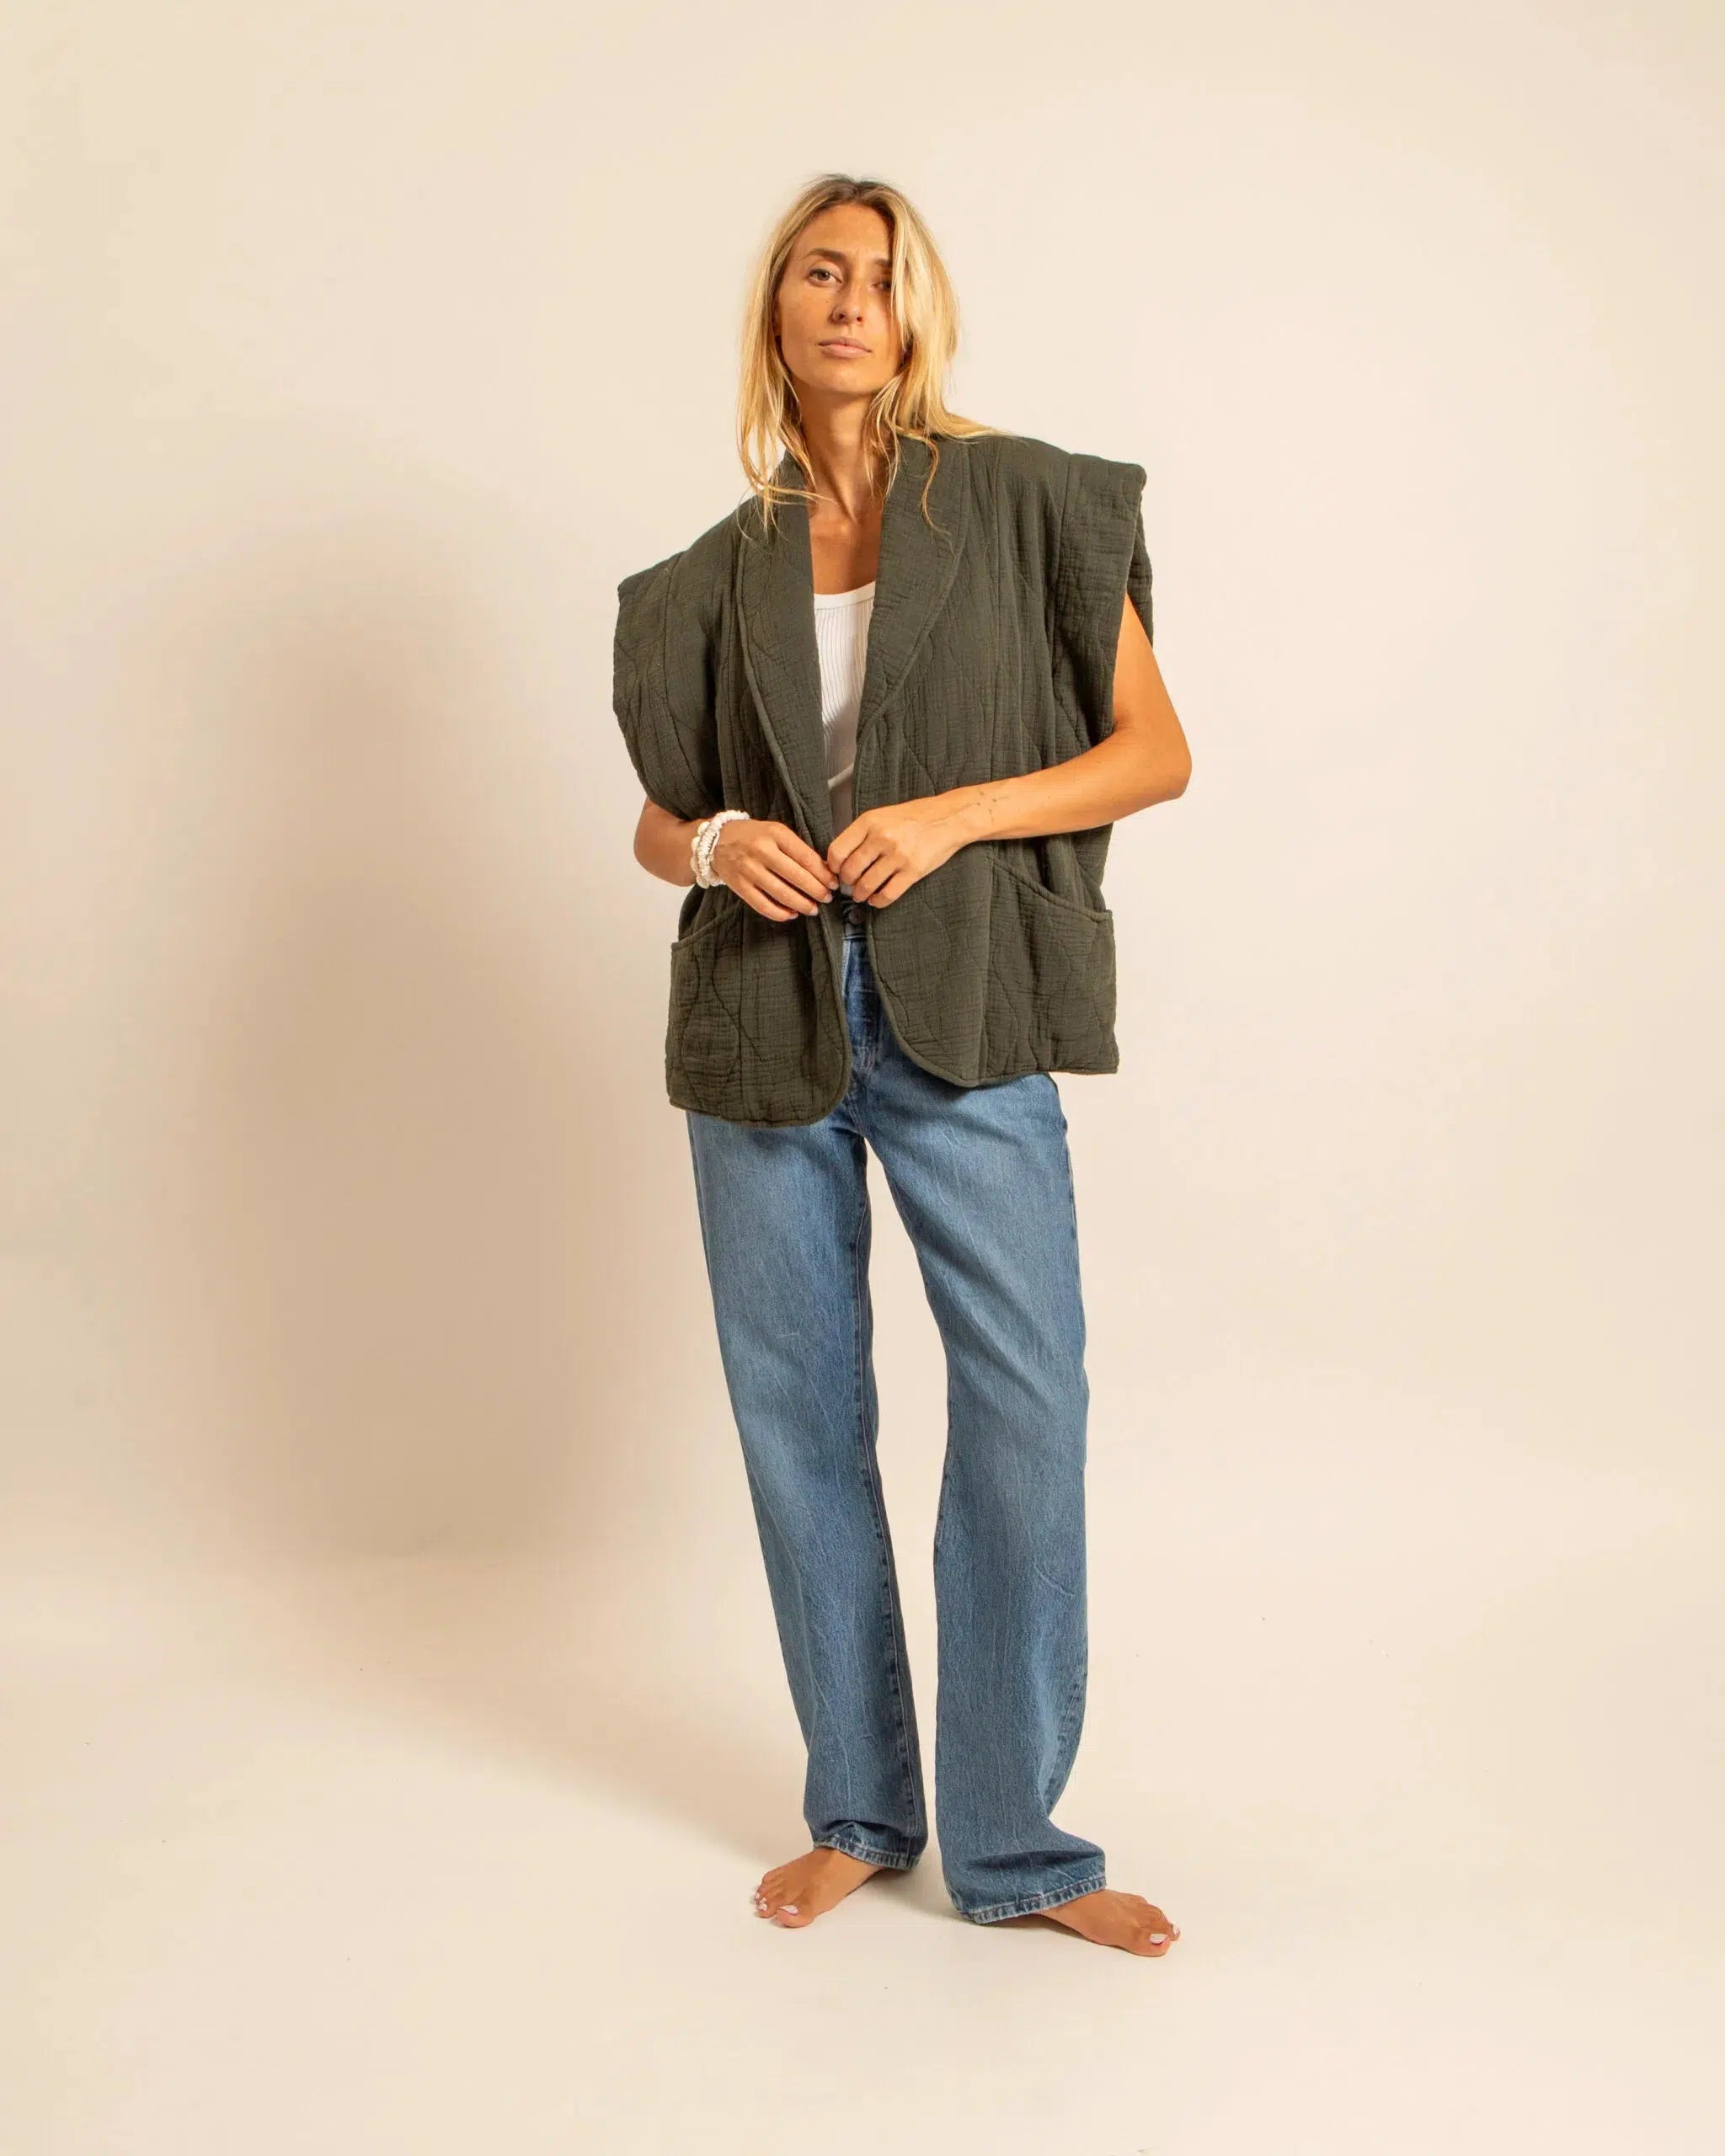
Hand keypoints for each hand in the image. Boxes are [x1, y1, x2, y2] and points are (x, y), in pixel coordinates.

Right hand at [713, 818, 838, 921]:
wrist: (716, 840)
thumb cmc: (753, 836)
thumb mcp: (776, 832)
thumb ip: (797, 848)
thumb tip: (823, 870)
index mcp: (775, 834)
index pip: (806, 857)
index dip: (823, 873)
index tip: (834, 883)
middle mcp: (761, 851)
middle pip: (796, 876)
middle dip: (816, 891)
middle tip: (827, 898)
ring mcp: (748, 870)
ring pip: (781, 893)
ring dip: (802, 904)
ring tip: (813, 909)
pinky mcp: (739, 886)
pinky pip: (763, 905)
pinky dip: (780, 913)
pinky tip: (792, 914)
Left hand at [828, 795, 972, 907]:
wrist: (949, 818)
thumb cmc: (915, 817)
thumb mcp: (882, 816)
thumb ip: (862, 833)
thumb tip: (841, 858)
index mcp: (869, 822)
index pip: (837, 850)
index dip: (832, 866)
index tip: (835, 871)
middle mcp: (882, 838)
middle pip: (850, 871)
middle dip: (847, 882)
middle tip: (849, 884)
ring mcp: (898, 855)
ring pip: (866, 885)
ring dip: (859, 894)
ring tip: (860, 894)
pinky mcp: (913, 871)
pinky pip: (888, 894)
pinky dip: (878, 901)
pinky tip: (876, 899)